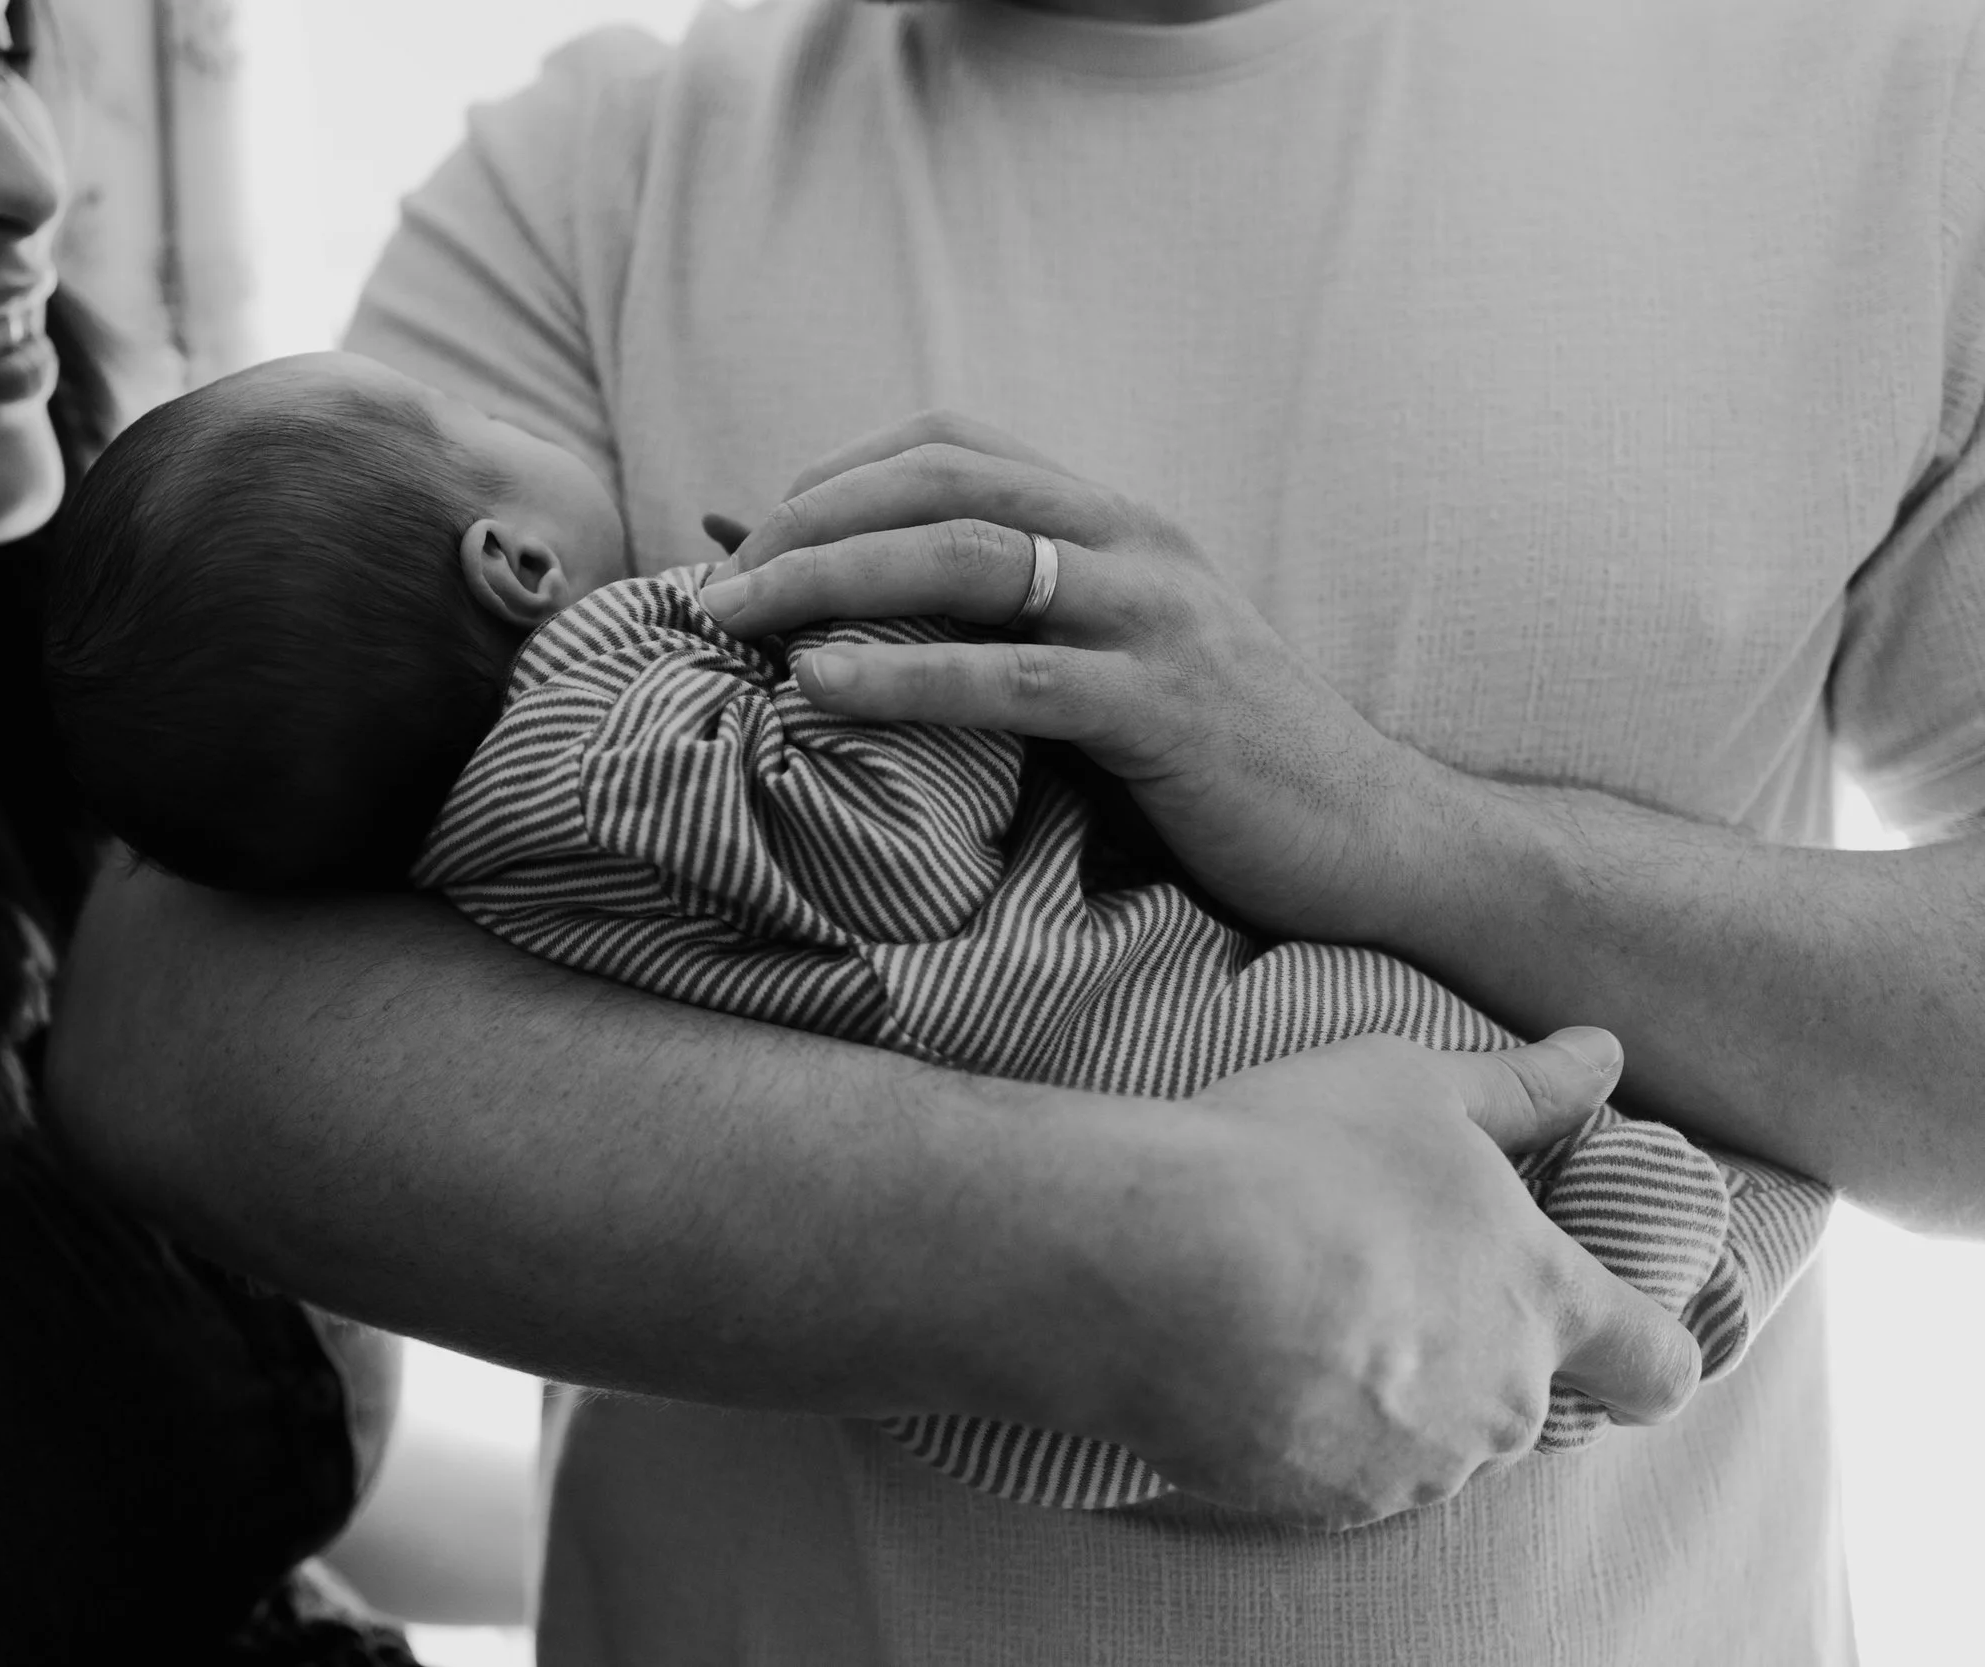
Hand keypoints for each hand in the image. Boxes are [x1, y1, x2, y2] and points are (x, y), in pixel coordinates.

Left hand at [697, 411, 1445, 940]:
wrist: (1378, 842)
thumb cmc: (1220, 771)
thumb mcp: (1110, 673)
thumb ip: (1004, 634)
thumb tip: (848, 626)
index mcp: (1117, 525)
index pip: (955, 447)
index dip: (839, 475)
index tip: (751, 541)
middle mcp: (1135, 545)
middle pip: (942, 484)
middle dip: (808, 522)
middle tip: (714, 585)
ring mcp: (1157, 619)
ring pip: (967, 559)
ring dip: (830, 581)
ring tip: (733, 621)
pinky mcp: (1166, 709)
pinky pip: (1013, 677)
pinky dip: (903, 674)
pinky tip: (819, 688)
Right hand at [1043, 1026, 1700, 1527]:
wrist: (1156, 1269)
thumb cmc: (1294, 1157)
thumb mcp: (1412, 1082)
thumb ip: (1523, 1086)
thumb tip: (1605, 1054)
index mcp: (1541, 1298)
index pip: (1657, 1362)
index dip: (1650, 1352)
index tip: (1616, 1335)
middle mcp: (1501, 1402)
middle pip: (1521, 1397)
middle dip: (1467, 1349)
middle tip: (1373, 1275)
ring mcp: (1414, 1466)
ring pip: (1430, 1442)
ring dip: (1389, 1395)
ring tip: (1296, 1314)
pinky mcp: (1325, 1505)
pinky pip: (1340, 1473)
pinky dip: (1311, 1431)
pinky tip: (1249, 1362)